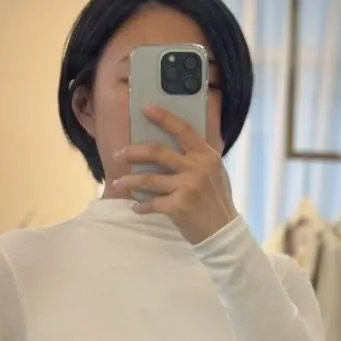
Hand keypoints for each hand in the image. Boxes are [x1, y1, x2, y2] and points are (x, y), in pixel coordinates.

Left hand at [112, 106, 237, 244]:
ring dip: (129, 181)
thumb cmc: (216, 201)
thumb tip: (170, 144)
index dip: (163, 117)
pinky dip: (141, 206)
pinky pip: (151, 203)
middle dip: (133, 152)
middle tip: (118, 154)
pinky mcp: (179, 206)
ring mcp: (188, 187)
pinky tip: (136, 208)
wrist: (222, 231)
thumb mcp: (214, 173)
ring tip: (118, 183)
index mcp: (206, 156)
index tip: (145, 109)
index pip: (183, 130)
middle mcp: (197, 168)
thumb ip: (197, 158)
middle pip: (157, 152)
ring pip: (148, 179)